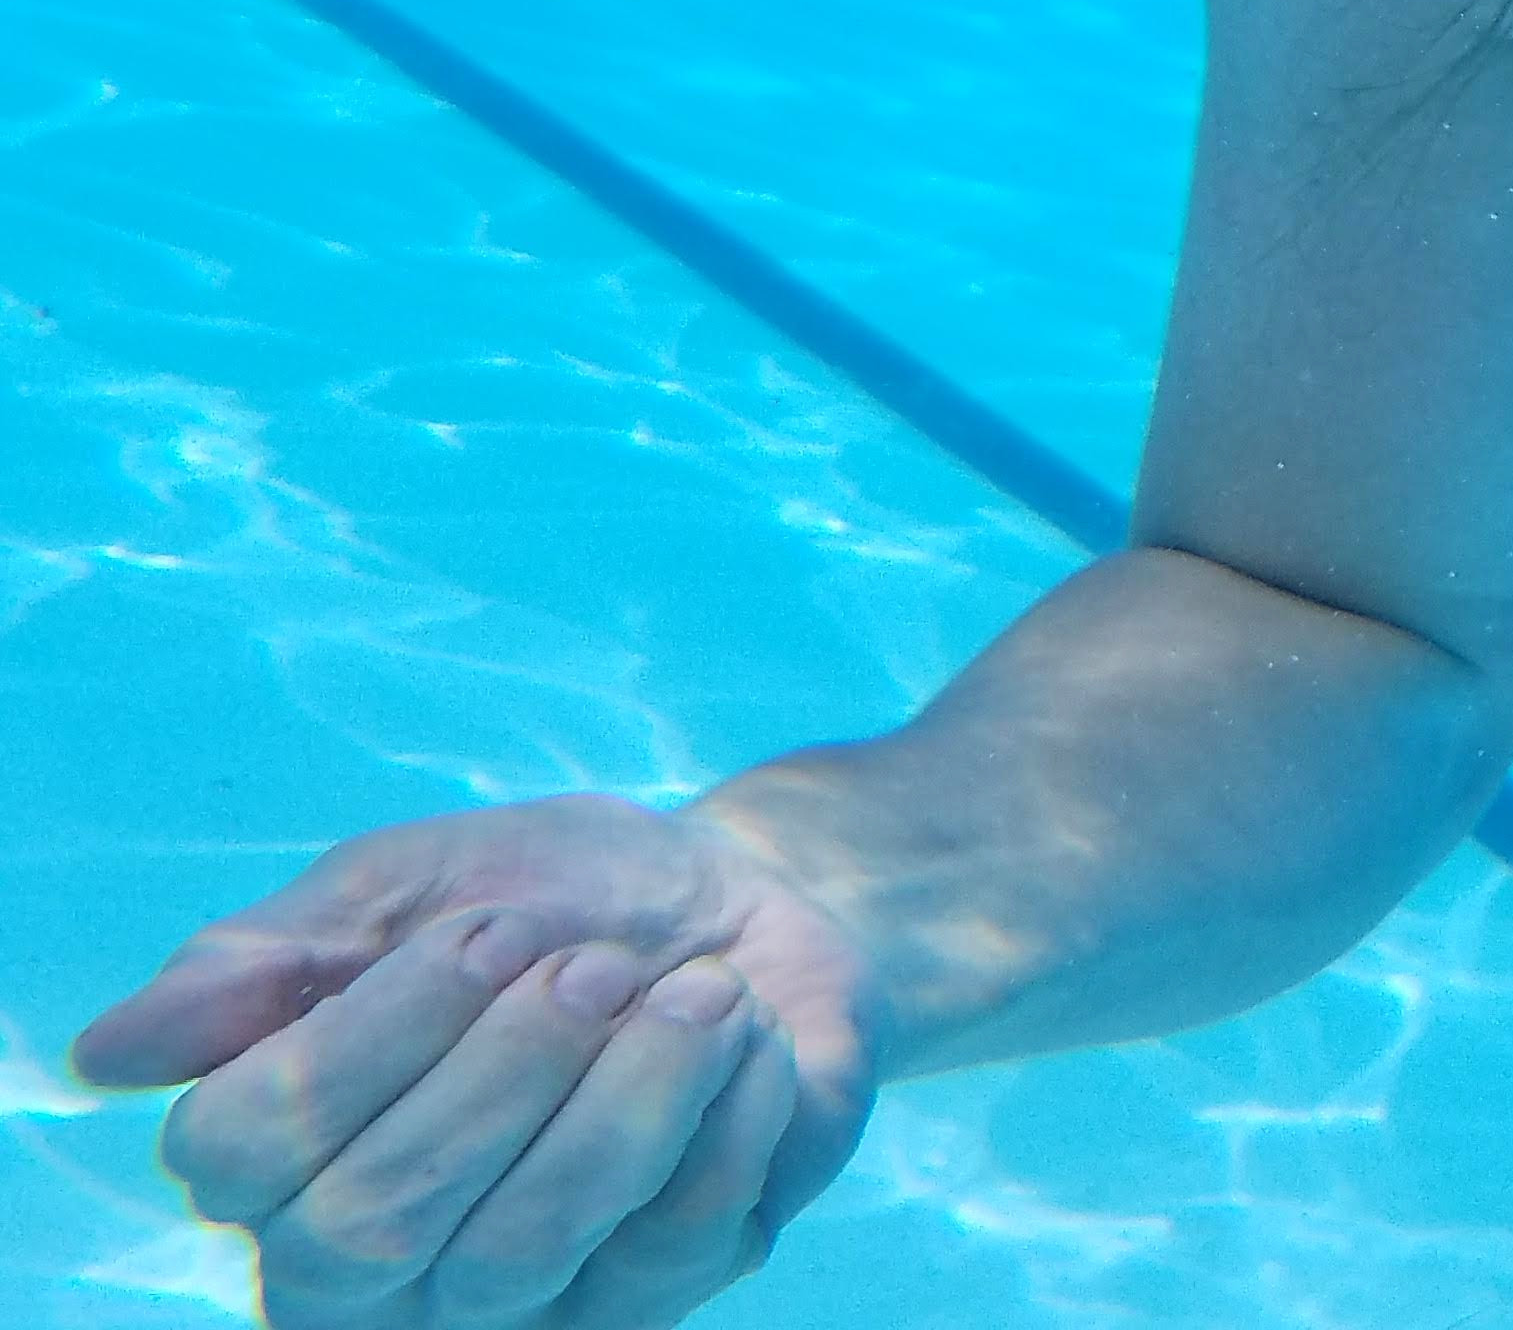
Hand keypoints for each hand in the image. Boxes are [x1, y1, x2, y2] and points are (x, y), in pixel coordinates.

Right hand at [70, 793, 880, 1326]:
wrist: (740, 901)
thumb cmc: (548, 893)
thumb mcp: (411, 882)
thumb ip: (270, 960)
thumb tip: (110, 1053)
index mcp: (279, 1157)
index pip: (237, 1156)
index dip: (369, 1038)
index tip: (485, 927)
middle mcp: (366, 1265)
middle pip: (376, 1222)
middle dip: (508, 1066)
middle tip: (597, 964)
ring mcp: (506, 1304)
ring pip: (524, 1250)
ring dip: (630, 1090)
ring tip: (692, 991)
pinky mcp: (643, 1300)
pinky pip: (675, 1239)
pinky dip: (730, 1105)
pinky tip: (744, 1038)